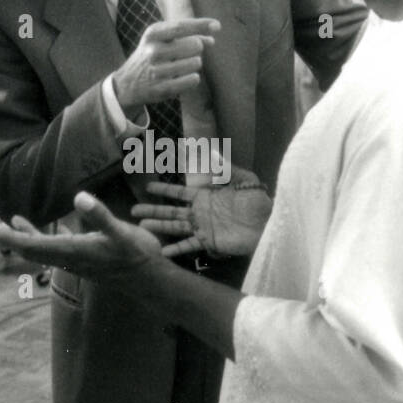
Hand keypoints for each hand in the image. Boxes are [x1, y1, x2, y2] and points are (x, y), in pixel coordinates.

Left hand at [0, 192, 163, 281]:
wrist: (151, 280)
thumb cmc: (138, 255)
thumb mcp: (122, 232)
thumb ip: (100, 215)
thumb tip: (79, 196)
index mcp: (73, 251)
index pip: (32, 245)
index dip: (8, 237)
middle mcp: (68, 258)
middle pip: (28, 249)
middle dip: (5, 238)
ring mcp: (74, 259)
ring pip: (38, 249)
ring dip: (18, 237)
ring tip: (1, 224)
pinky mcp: (81, 257)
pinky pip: (53, 247)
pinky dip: (39, 236)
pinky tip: (34, 224)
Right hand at [111, 18, 218, 114]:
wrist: (127, 83)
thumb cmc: (151, 56)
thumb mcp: (162, 40)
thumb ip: (187, 36)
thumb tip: (211, 39)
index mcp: (153, 34)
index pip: (181, 26)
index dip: (201, 25)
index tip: (217, 26)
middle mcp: (153, 51)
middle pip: (194, 45)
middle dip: (197, 49)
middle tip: (188, 53)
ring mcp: (156, 71)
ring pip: (195, 63)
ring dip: (195, 64)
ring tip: (183, 66)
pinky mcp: (161, 88)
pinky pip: (192, 80)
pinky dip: (194, 78)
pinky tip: (188, 77)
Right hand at [131, 167, 272, 256]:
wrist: (268, 224)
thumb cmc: (257, 201)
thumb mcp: (243, 178)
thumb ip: (225, 168)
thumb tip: (211, 150)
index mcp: (205, 196)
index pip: (180, 192)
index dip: (164, 190)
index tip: (148, 188)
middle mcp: (200, 212)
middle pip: (171, 211)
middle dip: (153, 210)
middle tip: (134, 210)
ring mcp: (202, 228)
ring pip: (175, 227)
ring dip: (159, 227)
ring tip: (142, 227)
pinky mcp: (209, 243)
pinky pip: (189, 246)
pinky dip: (176, 249)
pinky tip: (162, 252)